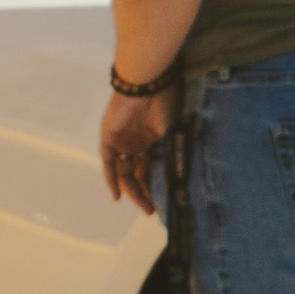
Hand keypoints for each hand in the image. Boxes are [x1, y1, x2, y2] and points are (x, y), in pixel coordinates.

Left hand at [101, 82, 173, 214]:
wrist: (147, 83)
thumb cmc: (165, 102)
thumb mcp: (174, 131)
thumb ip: (175, 153)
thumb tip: (184, 178)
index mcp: (153, 137)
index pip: (154, 166)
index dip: (158, 184)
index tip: (166, 202)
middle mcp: (137, 141)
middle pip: (139, 172)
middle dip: (146, 192)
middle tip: (153, 210)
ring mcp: (122, 140)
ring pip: (126, 172)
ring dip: (133, 190)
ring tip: (144, 206)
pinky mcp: (109, 138)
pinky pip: (110, 164)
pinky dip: (112, 180)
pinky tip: (118, 197)